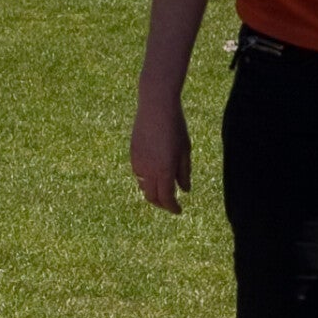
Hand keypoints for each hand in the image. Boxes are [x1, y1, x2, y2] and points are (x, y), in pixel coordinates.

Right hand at [131, 96, 191, 212]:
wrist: (156, 107)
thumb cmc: (175, 127)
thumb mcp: (185, 151)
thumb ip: (184, 172)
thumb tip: (184, 190)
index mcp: (164, 171)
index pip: (167, 199)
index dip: (173, 208)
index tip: (179, 210)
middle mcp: (149, 171)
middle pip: (152, 197)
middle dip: (162, 203)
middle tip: (170, 203)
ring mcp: (138, 163)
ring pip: (143, 186)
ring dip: (153, 191)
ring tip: (163, 190)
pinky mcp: (132, 154)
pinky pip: (138, 174)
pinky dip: (146, 179)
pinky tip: (154, 174)